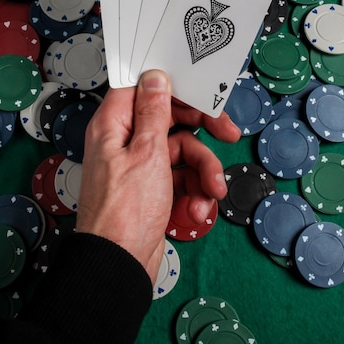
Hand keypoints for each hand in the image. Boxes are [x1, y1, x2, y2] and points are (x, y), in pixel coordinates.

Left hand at [76, 70, 239, 283]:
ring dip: (203, 171)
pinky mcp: (153, 188)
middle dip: (202, 132)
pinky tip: (197, 209)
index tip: (200, 94)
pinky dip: (194, 192)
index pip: (144, 89)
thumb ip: (153, 113)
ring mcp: (140, 166)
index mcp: (114, 125)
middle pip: (170, 120)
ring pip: (182, 152)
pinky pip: (181, 177)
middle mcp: (126, 141)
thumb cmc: (124, 211)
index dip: (173, 88)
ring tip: (212, 192)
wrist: (119, 266)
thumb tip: (154, 77)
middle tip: (229, 134)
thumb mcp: (146, 153)